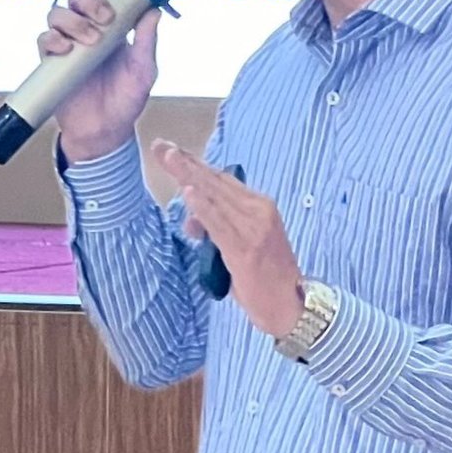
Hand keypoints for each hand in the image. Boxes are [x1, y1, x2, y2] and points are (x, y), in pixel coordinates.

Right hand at [40, 0, 160, 163]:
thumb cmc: (127, 98)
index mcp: (112, 23)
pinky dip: (53, 38)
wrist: (105, 131)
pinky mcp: (51, 60)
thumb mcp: (144, 70)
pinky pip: (44, 39)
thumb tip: (154, 11)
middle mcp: (87, 26)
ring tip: (91, 40)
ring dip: (73, 20)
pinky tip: (66, 49)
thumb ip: (147, 41)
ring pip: (58, 12)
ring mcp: (67, 42)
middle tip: (105, 17)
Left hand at [152, 142, 305, 339]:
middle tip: (161, 146)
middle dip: (186, 163)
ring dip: (189, 176)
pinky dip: (202, 207)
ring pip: (215, 196)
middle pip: (216, 181)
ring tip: (169, 158)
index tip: (173, 150)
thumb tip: (191, 218)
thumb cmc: (266, 276)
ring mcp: (253, 228)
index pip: (222, 179)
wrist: (291, 306)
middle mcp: (258, 210)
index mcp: (260, 205)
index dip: (196, 163)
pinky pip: (218, 224)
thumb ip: (218, 226)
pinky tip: (188, 193)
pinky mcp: (245, 248)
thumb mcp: (242, 244)